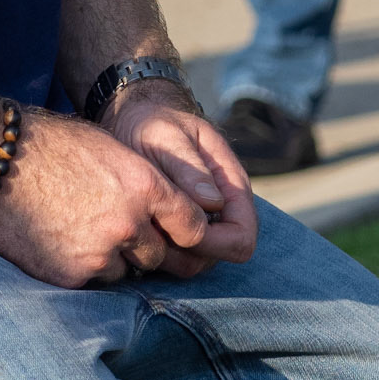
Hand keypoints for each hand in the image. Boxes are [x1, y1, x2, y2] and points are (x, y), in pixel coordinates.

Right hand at [0, 111, 218, 288]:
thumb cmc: (45, 144)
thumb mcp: (107, 149)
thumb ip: (141, 183)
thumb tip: (163, 208)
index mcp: (145, 185)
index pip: (193, 225)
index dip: (187, 231)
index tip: (177, 234)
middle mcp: (129, 224)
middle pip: (159, 255)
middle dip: (143, 247)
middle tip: (117, 232)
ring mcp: (99, 254)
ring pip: (123, 272)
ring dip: (110, 259)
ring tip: (77, 232)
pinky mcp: (69, 277)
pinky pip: (90, 283)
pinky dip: (78, 269)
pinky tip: (56, 243)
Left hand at [105, 85, 256, 274]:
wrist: (136, 119)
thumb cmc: (152, 125)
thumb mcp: (167, 138)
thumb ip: (189, 169)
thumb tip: (214, 203)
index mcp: (231, 183)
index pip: (243, 236)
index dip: (215, 245)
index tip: (178, 231)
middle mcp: (224, 205)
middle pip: (223, 255)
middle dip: (190, 252)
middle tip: (150, 229)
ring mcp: (206, 217)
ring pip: (200, 259)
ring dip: (172, 253)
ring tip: (142, 224)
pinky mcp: (184, 225)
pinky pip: (180, 254)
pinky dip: (162, 249)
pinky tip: (139, 228)